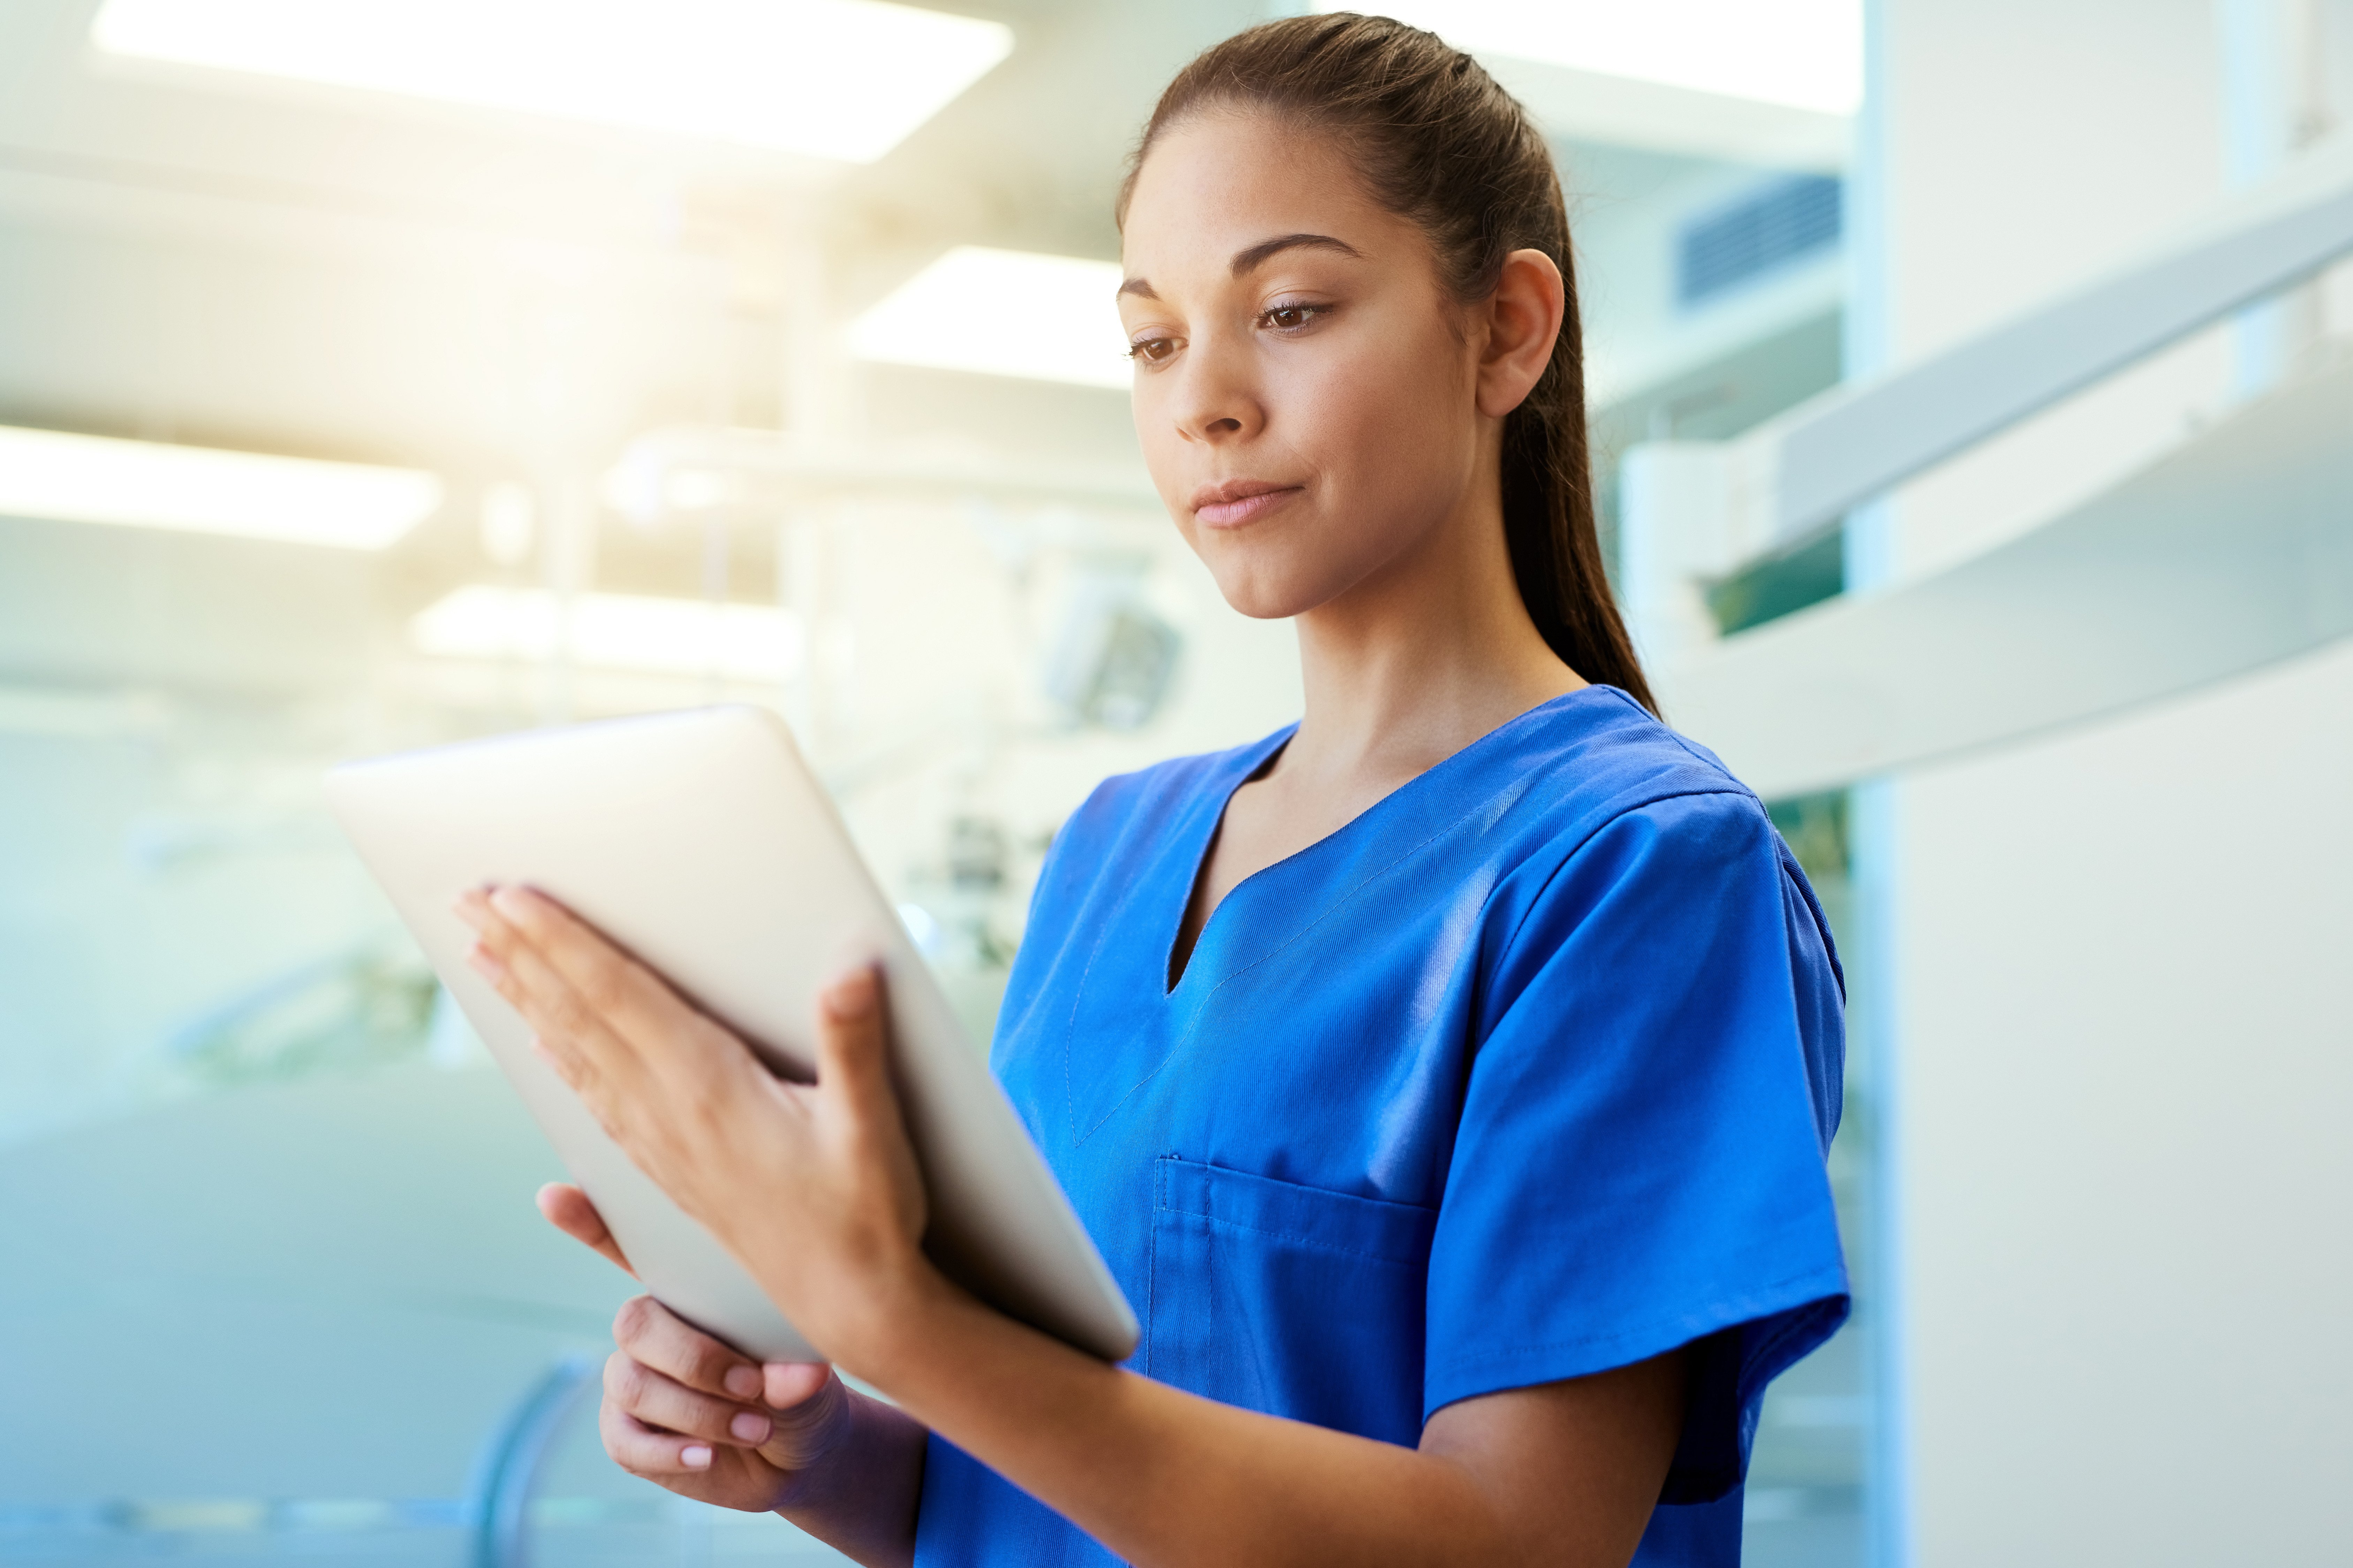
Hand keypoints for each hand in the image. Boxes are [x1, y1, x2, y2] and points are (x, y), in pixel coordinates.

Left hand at [455, 885, 937, 1375]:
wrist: (850, 1303)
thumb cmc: (865, 1214)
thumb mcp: (872, 1127)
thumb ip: (855, 1043)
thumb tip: (851, 968)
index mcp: (707, 1091)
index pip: (616, 998)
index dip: (562, 943)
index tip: (510, 897)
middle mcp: (669, 1115)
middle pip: (578, 1017)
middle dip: (521, 954)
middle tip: (466, 901)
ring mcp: (663, 1143)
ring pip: (577, 1055)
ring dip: (527, 999)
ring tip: (482, 954)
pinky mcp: (671, 1167)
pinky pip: (596, 1099)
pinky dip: (562, 1058)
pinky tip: (543, 1042)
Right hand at [599, 1293, 857, 1512]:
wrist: (794, 1457)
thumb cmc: (795, 1399)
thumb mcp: (804, 1388)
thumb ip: (794, 1377)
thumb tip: (807, 1373)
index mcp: (688, 1301)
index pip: (665, 1288)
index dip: (703, 1333)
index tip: (757, 1375)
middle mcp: (651, 1336)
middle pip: (635, 1330)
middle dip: (696, 1365)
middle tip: (752, 1393)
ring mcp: (631, 1384)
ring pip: (632, 1387)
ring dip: (695, 1414)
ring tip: (754, 1431)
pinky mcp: (626, 1435)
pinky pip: (622, 1442)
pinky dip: (666, 1453)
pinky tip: (708, 1457)